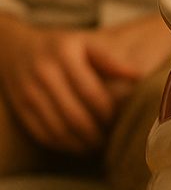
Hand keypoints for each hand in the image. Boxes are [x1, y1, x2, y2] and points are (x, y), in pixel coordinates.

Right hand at [0, 13, 170, 153]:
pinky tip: (78, 146)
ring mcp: (28, 92)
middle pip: (75, 115)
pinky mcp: (20, 108)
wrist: (13, 46)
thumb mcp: (85, 43)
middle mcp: (43, 73)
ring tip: (98, 146)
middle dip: (96, 133)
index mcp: (64, 56)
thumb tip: (137, 77)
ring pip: (58, 129)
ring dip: (81, 143)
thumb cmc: (60, 47)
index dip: (108, 112)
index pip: (91, 93)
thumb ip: (110, 59)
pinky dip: (63, 145)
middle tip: (111, 139)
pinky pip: (42, 134)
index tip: (119, 120)